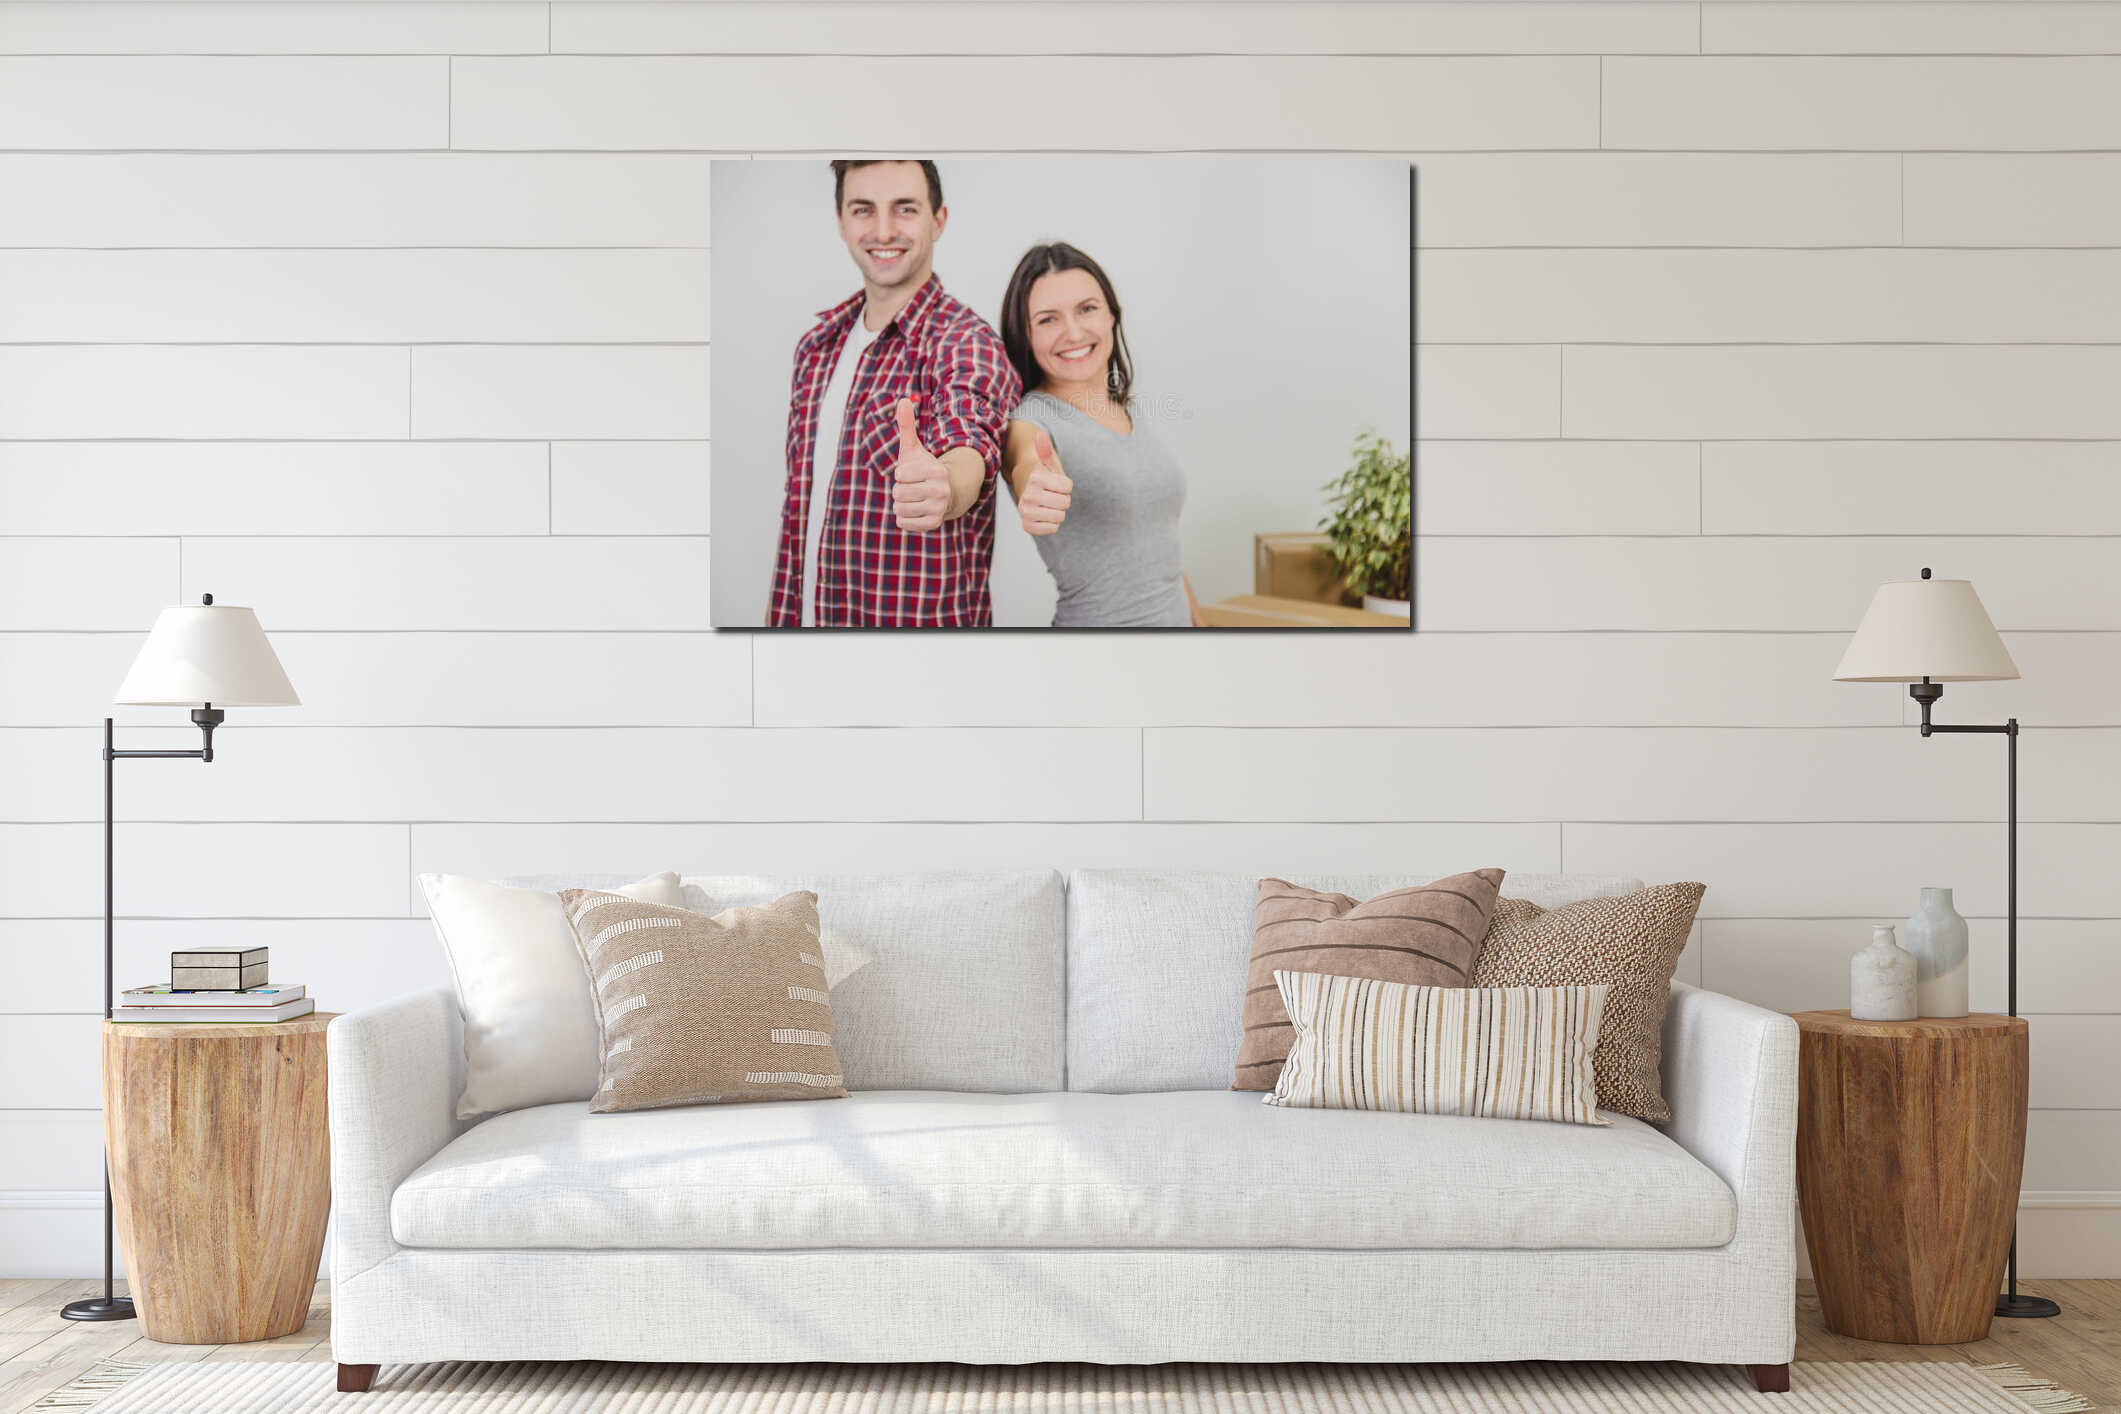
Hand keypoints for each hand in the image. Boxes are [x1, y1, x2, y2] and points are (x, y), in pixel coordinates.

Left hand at [891, 397, 950, 532]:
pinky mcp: (934, 524)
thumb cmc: (924, 469)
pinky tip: (915, 511)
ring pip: (898, 509)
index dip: (900, 474)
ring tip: (914, 499)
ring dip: (901, 504)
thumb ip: (907, 425)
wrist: (946, 494)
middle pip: (897, 493)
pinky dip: (903, 518)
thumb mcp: (914, 448)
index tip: (912, 474)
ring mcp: (939, 508)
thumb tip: (903, 399)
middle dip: (900, 490)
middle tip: (913, 488)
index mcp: (936, 470)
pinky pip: (903, 523)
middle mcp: (941, 490)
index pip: (899, 474)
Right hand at [1016, 430, 1071, 537]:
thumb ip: (1046, 450)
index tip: (1055, 483)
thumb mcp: (1047, 462)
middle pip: (1065, 503)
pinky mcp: (1027, 525)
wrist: (1027, 490)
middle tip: (1052, 494)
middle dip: (1063, 499)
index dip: (1065, 485)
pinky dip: (1052, 524)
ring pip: (1060, 517)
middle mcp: (1028, 495)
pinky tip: (1045, 515)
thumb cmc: (1043, 476)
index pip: (1068, 488)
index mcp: (1036, 478)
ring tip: (1048, 504)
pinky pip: (1052, 529)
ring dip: (1058, 511)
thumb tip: (1040, 435)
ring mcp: (1026, 511)